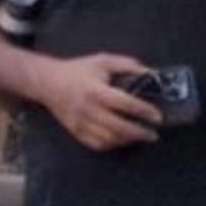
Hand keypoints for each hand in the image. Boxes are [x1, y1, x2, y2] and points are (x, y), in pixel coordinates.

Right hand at [39, 51, 162, 154]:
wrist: (47, 82)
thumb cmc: (77, 70)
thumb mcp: (103, 61)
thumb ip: (127, 65)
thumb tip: (151, 73)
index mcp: (96, 91)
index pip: (125, 104)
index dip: (143, 111)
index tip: (158, 116)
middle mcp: (89, 110)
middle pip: (119, 127)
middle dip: (140, 133)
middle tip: (154, 134)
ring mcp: (81, 123)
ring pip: (109, 139)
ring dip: (128, 140)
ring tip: (140, 137)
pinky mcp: (75, 131)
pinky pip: (97, 144)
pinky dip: (113, 145)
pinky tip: (122, 140)